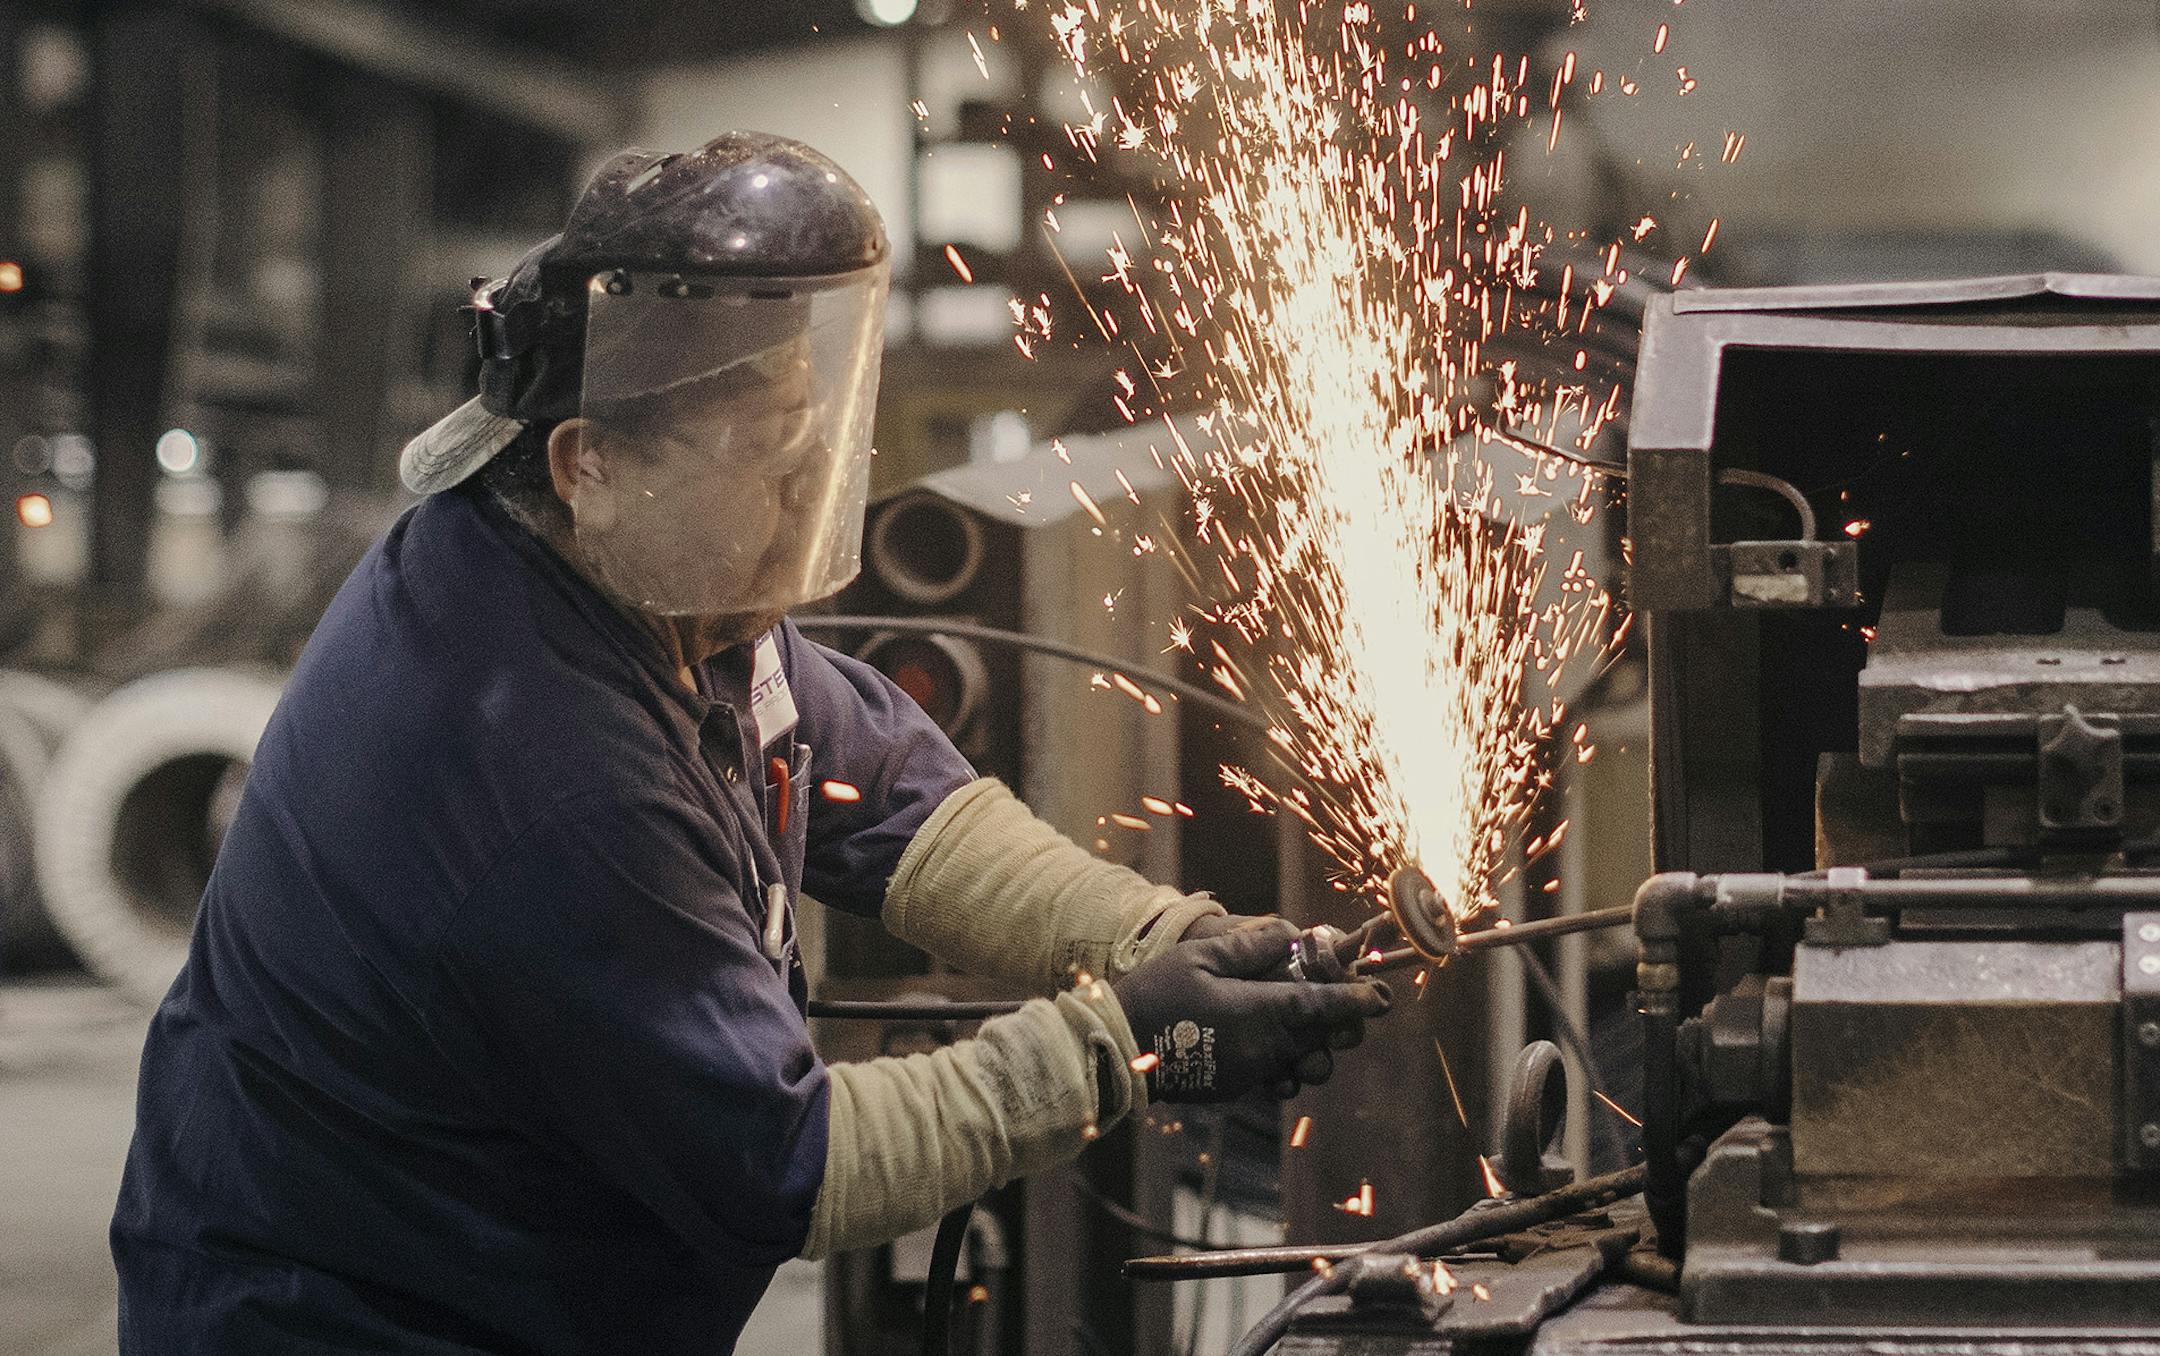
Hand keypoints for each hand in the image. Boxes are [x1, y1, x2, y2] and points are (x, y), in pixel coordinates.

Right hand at [1111, 917, 1390, 1102]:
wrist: (1119, 1049)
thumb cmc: (1156, 995)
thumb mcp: (1200, 956)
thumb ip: (1250, 945)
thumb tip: (1291, 935)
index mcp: (1258, 1012)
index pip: (1322, 1006)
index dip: (1356, 1000)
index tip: (1382, 996)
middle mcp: (1263, 1047)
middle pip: (1322, 1038)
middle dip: (1339, 1020)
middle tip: (1338, 996)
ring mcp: (1250, 1071)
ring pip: (1304, 1060)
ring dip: (1311, 1041)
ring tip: (1296, 1017)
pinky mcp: (1236, 1086)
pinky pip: (1277, 1073)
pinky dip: (1283, 1057)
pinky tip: (1263, 1035)